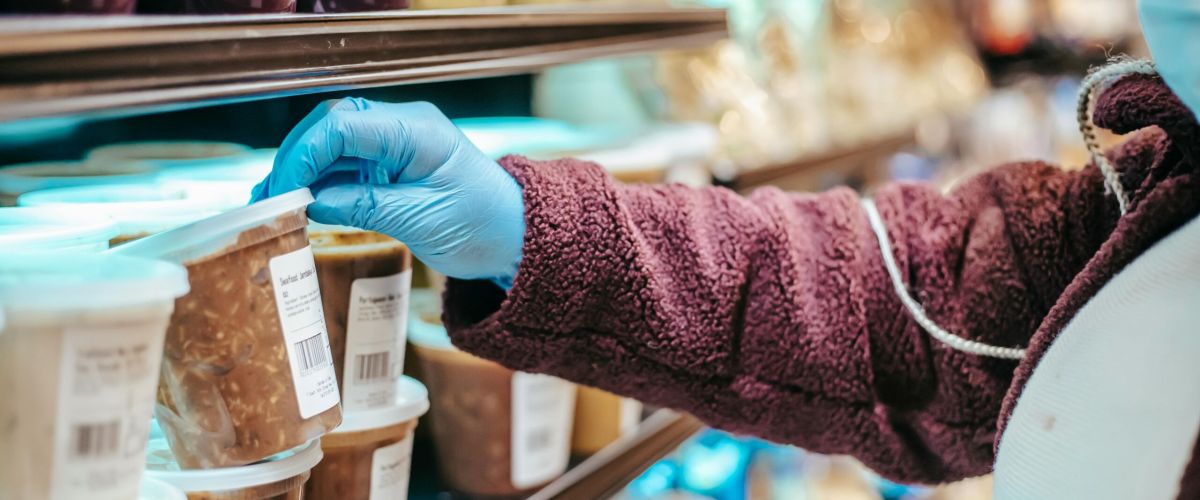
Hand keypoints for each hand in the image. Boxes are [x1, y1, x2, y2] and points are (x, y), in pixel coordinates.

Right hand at [251, 98, 523, 285]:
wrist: (513, 236)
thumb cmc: (482, 224)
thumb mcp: (422, 220)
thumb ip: (364, 206)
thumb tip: (312, 203)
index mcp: (417, 131)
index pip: (343, 126)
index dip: (304, 155)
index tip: (285, 191)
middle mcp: (403, 128)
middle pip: (331, 126)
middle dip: (295, 158)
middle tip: (270, 198)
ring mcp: (395, 144)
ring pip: (333, 144)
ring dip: (302, 170)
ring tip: (273, 204)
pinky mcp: (390, 165)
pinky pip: (345, 164)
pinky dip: (319, 182)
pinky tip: (298, 203)